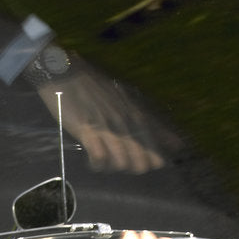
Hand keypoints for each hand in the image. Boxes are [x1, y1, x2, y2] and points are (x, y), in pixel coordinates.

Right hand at [36, 68, 179, 173]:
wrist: (64, 72)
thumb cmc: (93, 85)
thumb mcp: (123, 97)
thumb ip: (145, 119)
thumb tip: (174, 141)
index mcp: (133, 111)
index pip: (154, 140)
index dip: (156, 155)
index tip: (157, 163)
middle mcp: (123, 120)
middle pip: (140, 156)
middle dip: (137, 165)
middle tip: (125, 164)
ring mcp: (106, 126)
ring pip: (121, 160)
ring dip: (115, 166)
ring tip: (107, 162)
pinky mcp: (87, 130)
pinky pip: (99, 157)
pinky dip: (98, 164)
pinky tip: (94, 161)